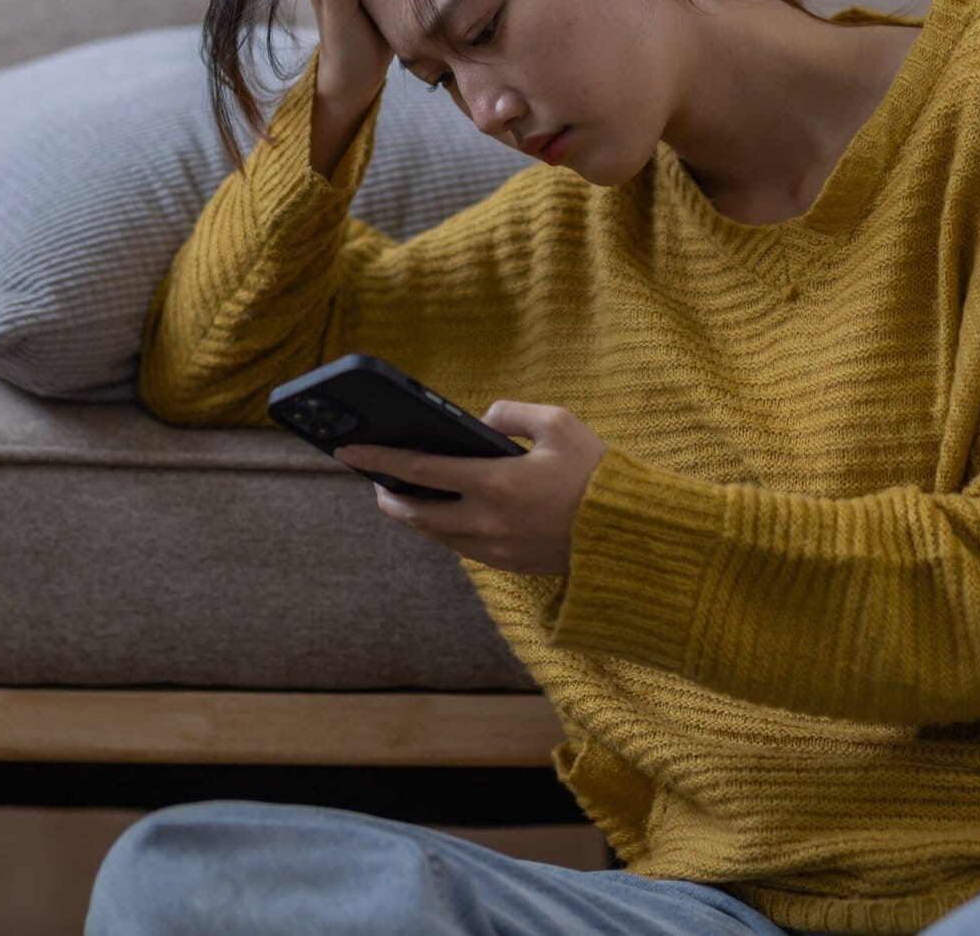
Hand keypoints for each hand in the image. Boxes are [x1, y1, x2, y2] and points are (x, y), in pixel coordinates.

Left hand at [334, 401, 607, 574]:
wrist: (630, 534)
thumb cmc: (596, 473)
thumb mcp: (559, 423)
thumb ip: (511, 413)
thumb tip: (482, 421)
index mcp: (495, 482)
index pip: (419, 470)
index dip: (378, 459)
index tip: (348, 450)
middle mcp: (486, 521)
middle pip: (415, 513)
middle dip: (388, 495)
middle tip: (377, 478)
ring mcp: (495, 548)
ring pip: (435, 535)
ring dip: (415, 515)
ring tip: (407, 494)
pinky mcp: (508, 565)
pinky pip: (461, 546)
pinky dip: (445, 529)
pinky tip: (446, 512)